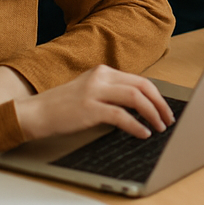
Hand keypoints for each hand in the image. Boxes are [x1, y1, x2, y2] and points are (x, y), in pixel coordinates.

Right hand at [13, 66, 174, 142]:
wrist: (35, 113)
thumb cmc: (63, 106)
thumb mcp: (90, 90)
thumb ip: (111, 91)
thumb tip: (139, 104)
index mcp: (105, 71)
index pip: (140, 80)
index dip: (156, 95)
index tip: (165, 109)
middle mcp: (102, 77)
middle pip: (143, 86)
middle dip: (160, 103)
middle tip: (168, 119)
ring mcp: (96, 91)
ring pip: (135, 98)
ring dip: (152, 113)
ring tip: (159, 127)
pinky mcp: (89, 108)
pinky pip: (120, 115)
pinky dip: (135, 125)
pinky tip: (142, 133)